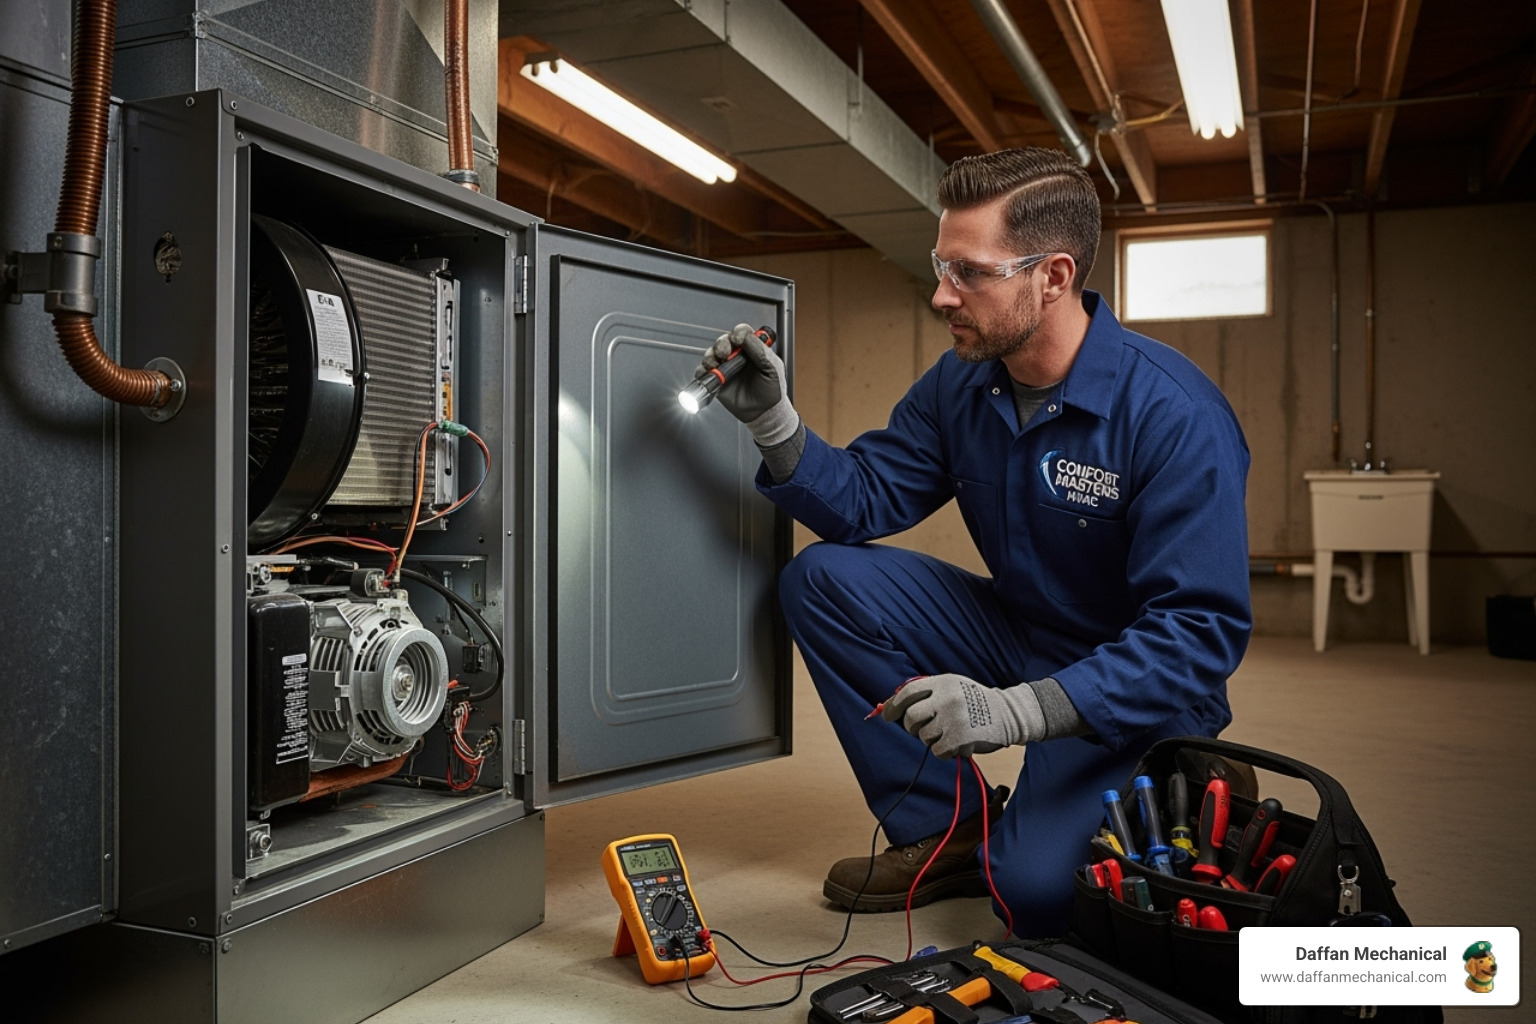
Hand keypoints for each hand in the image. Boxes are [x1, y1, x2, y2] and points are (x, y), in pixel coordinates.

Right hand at [697, 324, 797, 445]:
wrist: (765, 412)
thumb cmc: (773, 391)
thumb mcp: (772, 369)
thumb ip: (761, 352)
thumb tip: (749, 338)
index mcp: (753, 350)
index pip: (742, 333)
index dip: (738, 333)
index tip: (738, 340)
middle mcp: (738, 356)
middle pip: (724, 341)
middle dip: (721, 344)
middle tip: (725, 353)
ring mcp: (726, 368)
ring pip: (712, 354)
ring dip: (710, 356)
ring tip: (715, 364)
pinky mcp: (717, 381)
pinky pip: (704, 372)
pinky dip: (702, 371)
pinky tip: (707, 373)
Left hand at [880, 674, 1044, 758]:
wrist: (1009, 714)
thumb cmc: (975, 702)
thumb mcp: (953, 687)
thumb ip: (927, 694)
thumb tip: (890, 705)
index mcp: (942, 682)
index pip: (908, 693)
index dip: (894, 706)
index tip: (887, 716)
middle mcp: (946, 697)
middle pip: (911, 718)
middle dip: (912, 727)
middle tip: (923, 730)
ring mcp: (953, 717)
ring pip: (924, 737)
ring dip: (933, 740)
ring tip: (949, 734)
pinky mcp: (960, 736)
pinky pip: (938, 751)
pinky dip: (944, 752)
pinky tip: (956, 744)